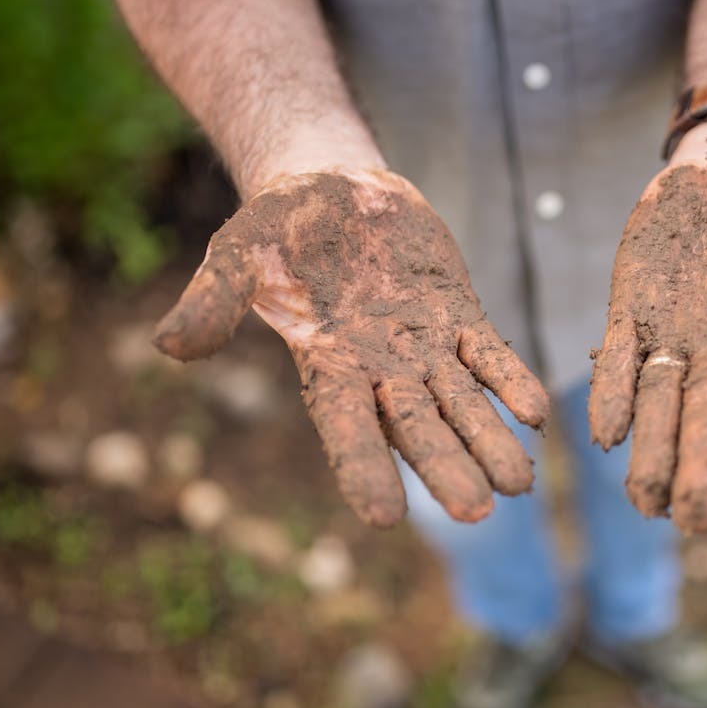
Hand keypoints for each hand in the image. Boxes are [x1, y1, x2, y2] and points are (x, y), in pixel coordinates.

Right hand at [155, 169, 549, 526]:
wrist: (332, 190)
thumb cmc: (278, 229)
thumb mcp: (238, 255)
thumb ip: (212, 300)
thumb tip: (168, 346)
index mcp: (326, 366)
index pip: (344, 429)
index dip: (363, 469)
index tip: (384, 517)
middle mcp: (379, 370)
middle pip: (416, 428)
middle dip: (446, 467)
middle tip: (478, 512)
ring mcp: (423, 347)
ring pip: (461, 403)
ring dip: (490, 439)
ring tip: (521, 484)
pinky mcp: (457, 318)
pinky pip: (488, 353)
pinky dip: (510, 379)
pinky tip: (537, 413)